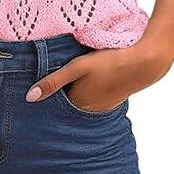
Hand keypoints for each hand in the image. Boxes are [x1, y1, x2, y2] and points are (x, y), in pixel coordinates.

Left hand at [25, 23, 173, 110]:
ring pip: (82, 99)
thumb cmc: (109, 62)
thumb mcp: (77, 67)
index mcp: (78, 105)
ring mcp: (103, 107)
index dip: (48, 92)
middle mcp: (90, 111)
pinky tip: (92, 77)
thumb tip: (29, 98)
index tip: (38, 83)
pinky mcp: (113, 99)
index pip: (55, 103)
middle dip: (60, 93)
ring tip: (74, 75)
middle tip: (54, 76)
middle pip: (67, 102)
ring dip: (76, 90)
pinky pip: (94, 97)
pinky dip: (90, 89)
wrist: (144, 63)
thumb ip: (53, 82)